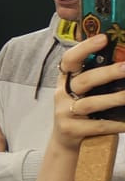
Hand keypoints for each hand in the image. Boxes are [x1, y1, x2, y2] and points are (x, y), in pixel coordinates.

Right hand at [53, 35, 124, 152]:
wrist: (67, 141)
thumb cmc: (84, 111)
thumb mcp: (86, 92)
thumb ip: (98, 78)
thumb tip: (123, 62)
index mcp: (67, 80)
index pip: (69, 60)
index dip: (84, 48)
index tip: (103, 38)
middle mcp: (62, 94)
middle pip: (84, 81)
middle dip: (107, 73)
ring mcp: (64, 113)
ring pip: (90, 104)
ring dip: (114, 99)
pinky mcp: (70, 130)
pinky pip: (96, 125)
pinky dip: (115, 124)